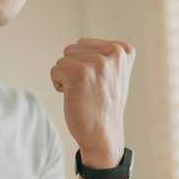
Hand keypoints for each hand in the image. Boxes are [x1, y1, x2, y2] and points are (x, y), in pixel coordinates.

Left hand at [49, 37, 135, 167]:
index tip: (99, 83)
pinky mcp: (80, 72)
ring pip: (63, 60)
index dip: (84, 65)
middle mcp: (114, 52)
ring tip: (84, 93)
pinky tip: (75, 97)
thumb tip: (78, 45)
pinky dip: (59, 85)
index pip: (84, 44)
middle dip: (73, 69)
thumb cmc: (103, 105)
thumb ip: (102, 55)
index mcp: (123, 50)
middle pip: (72, 49)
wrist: (103, 134)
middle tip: (90, 90)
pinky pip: (55, 71)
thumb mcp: (113, 73)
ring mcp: (97, 62)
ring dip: (67, 78)